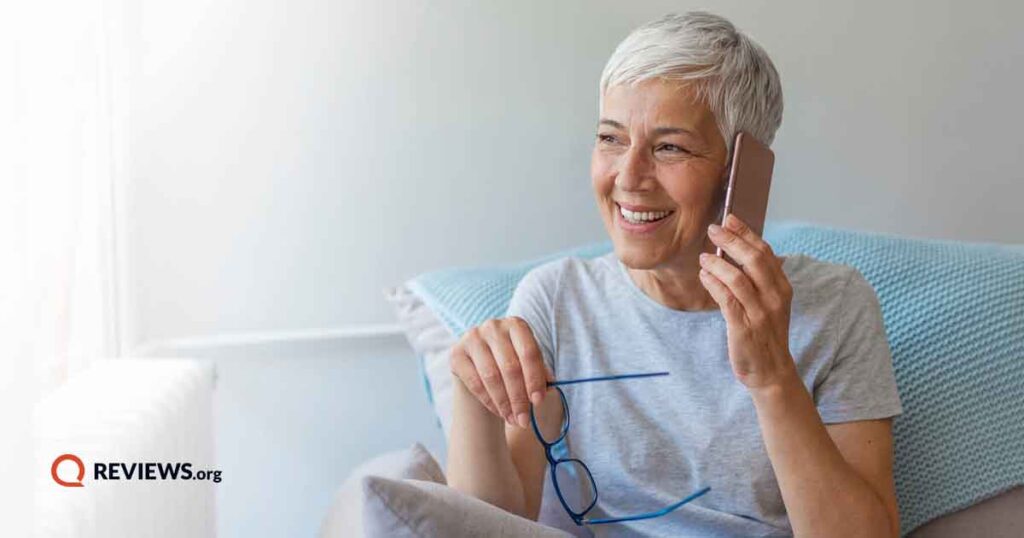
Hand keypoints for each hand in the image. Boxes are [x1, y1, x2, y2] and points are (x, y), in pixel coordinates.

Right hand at [450, 317, 553, 427]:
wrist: (481, 369)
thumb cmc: (511, 367)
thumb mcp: (528, 367)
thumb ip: (539, 375)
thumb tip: (548, 391)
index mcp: (516, 325)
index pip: (529, 353)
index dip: (535, 379)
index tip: (538, 402)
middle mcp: (493, 326)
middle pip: (510, 367)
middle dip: (519, 398)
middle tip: (525, 419)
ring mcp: (472, 337)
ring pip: (492, 376)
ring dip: (504, 403)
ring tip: (513, 419)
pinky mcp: (456, 353)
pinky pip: (475, 382)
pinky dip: (489, 401)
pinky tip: (498, 412)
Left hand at [699, 214, 796, 390]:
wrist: (771, 371)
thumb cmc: (765, 333)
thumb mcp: (770, 303)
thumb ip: (758, 278)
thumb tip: (737, 248)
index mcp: (782, 288)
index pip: (765, 252)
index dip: (746, 233)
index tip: (729, 218)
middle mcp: (774, 298)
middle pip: (753, 259)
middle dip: (732, 240)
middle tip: (713, 229)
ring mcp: (760, 313)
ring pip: (737, 278)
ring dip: (717, 263)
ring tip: (703, 257)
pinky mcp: (744, 327)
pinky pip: (726, 299)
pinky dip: (713, 284)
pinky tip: (704, 276)